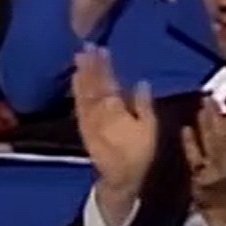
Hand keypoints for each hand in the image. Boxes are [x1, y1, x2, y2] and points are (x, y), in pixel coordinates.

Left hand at [73, 47, 157, 217]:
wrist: (120, 178)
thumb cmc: (139, 154)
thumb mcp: (149, 129)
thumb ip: (143, 105)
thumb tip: (141, 82)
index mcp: (115, 109)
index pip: (108, 82)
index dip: (103, 65)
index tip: (101, 49)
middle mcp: (98, 111)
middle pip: (92, 84)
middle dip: (89, 65)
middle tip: (85, 48)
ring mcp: (88, 119)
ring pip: (82, 92)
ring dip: (80, 74)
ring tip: (78, 59)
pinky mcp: (83, 127)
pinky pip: (78, 104)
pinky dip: (77, 90)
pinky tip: (76, 80)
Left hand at [180, 96, 225, 225]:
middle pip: (225, 135)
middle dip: (217, 114)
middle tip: (209, 97)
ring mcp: (216, 171)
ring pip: (211, 143)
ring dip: (205, 123)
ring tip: (200, 107)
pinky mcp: (200, 179)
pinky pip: (195, 158)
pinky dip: (190, 143)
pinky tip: (185, 129)